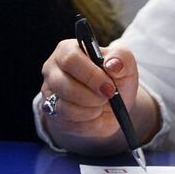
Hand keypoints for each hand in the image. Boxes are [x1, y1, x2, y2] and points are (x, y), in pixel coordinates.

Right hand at [39, 39, 154, 148]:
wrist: (113, 104)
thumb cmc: (117, 78)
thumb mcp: (126, 64)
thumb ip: (122, 58)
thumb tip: (112, 65)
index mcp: (67, 50)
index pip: (70, 59)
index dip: (91, 75)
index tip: (109, 86)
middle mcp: (52, 70)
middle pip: (63, 84)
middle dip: (91, 95)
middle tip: (109, 96)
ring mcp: (48, 94)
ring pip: (63, 107)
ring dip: (90, 109)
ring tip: (103, 104)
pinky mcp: (51, 115)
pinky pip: (67, 123)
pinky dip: (87, 121)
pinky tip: (96, 114)